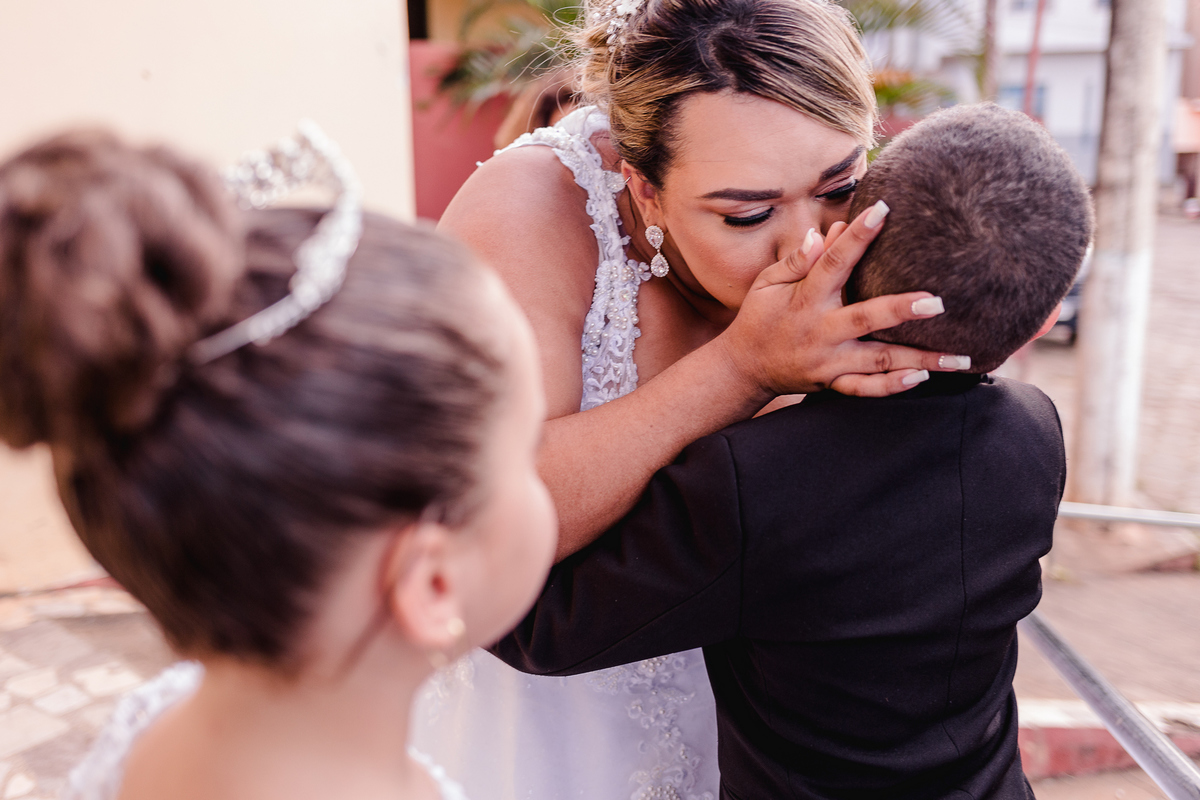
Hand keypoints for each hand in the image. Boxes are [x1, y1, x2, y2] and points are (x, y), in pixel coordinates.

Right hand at [715, 200, 970, 397]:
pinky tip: (921, 378)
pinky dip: (891, 386)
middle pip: (865, 319)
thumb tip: (824, 233)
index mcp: (804, 299)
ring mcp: (828, 361)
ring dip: (919, 359)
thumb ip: (797, 261)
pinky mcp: (832, 383)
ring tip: (958, 357)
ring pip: (878, 361)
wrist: (744, 368)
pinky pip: (864, 389)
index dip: (857, 236)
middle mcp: (820, 331)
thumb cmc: (761, 317)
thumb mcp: (768, 284)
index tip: (883, 210)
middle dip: (900, 310)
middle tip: (937, 303)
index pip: (834, 262)